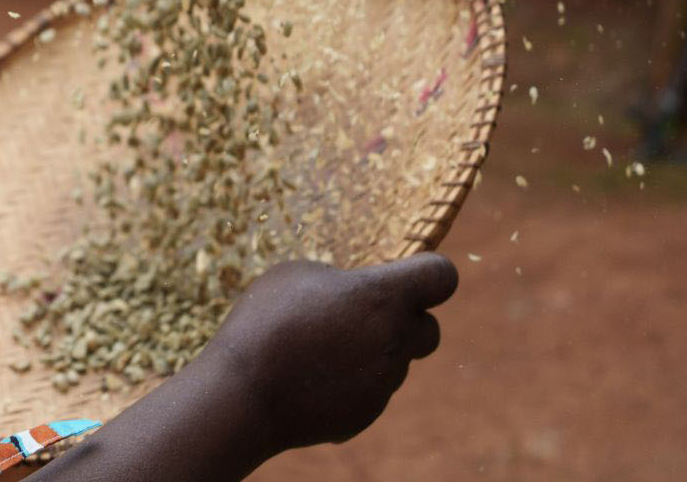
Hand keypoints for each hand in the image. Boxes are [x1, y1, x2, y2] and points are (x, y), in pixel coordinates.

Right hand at [202, 254, 457, 453]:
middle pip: (428, 327)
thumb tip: (348, 290)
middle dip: (404, 319)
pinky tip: (312, 378)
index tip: (408, 273)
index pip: (442, 276)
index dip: (430, 271)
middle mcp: (394, 340)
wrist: (245, 392)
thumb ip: (338, 280)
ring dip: (373, 351)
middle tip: (361, 314)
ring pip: (397, 361)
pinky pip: (371, 391)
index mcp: (383, 296)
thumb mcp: (297, 275)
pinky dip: (352, 382)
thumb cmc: (267, 321)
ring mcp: (383, 383)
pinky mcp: (366, 415)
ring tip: (322, 348)